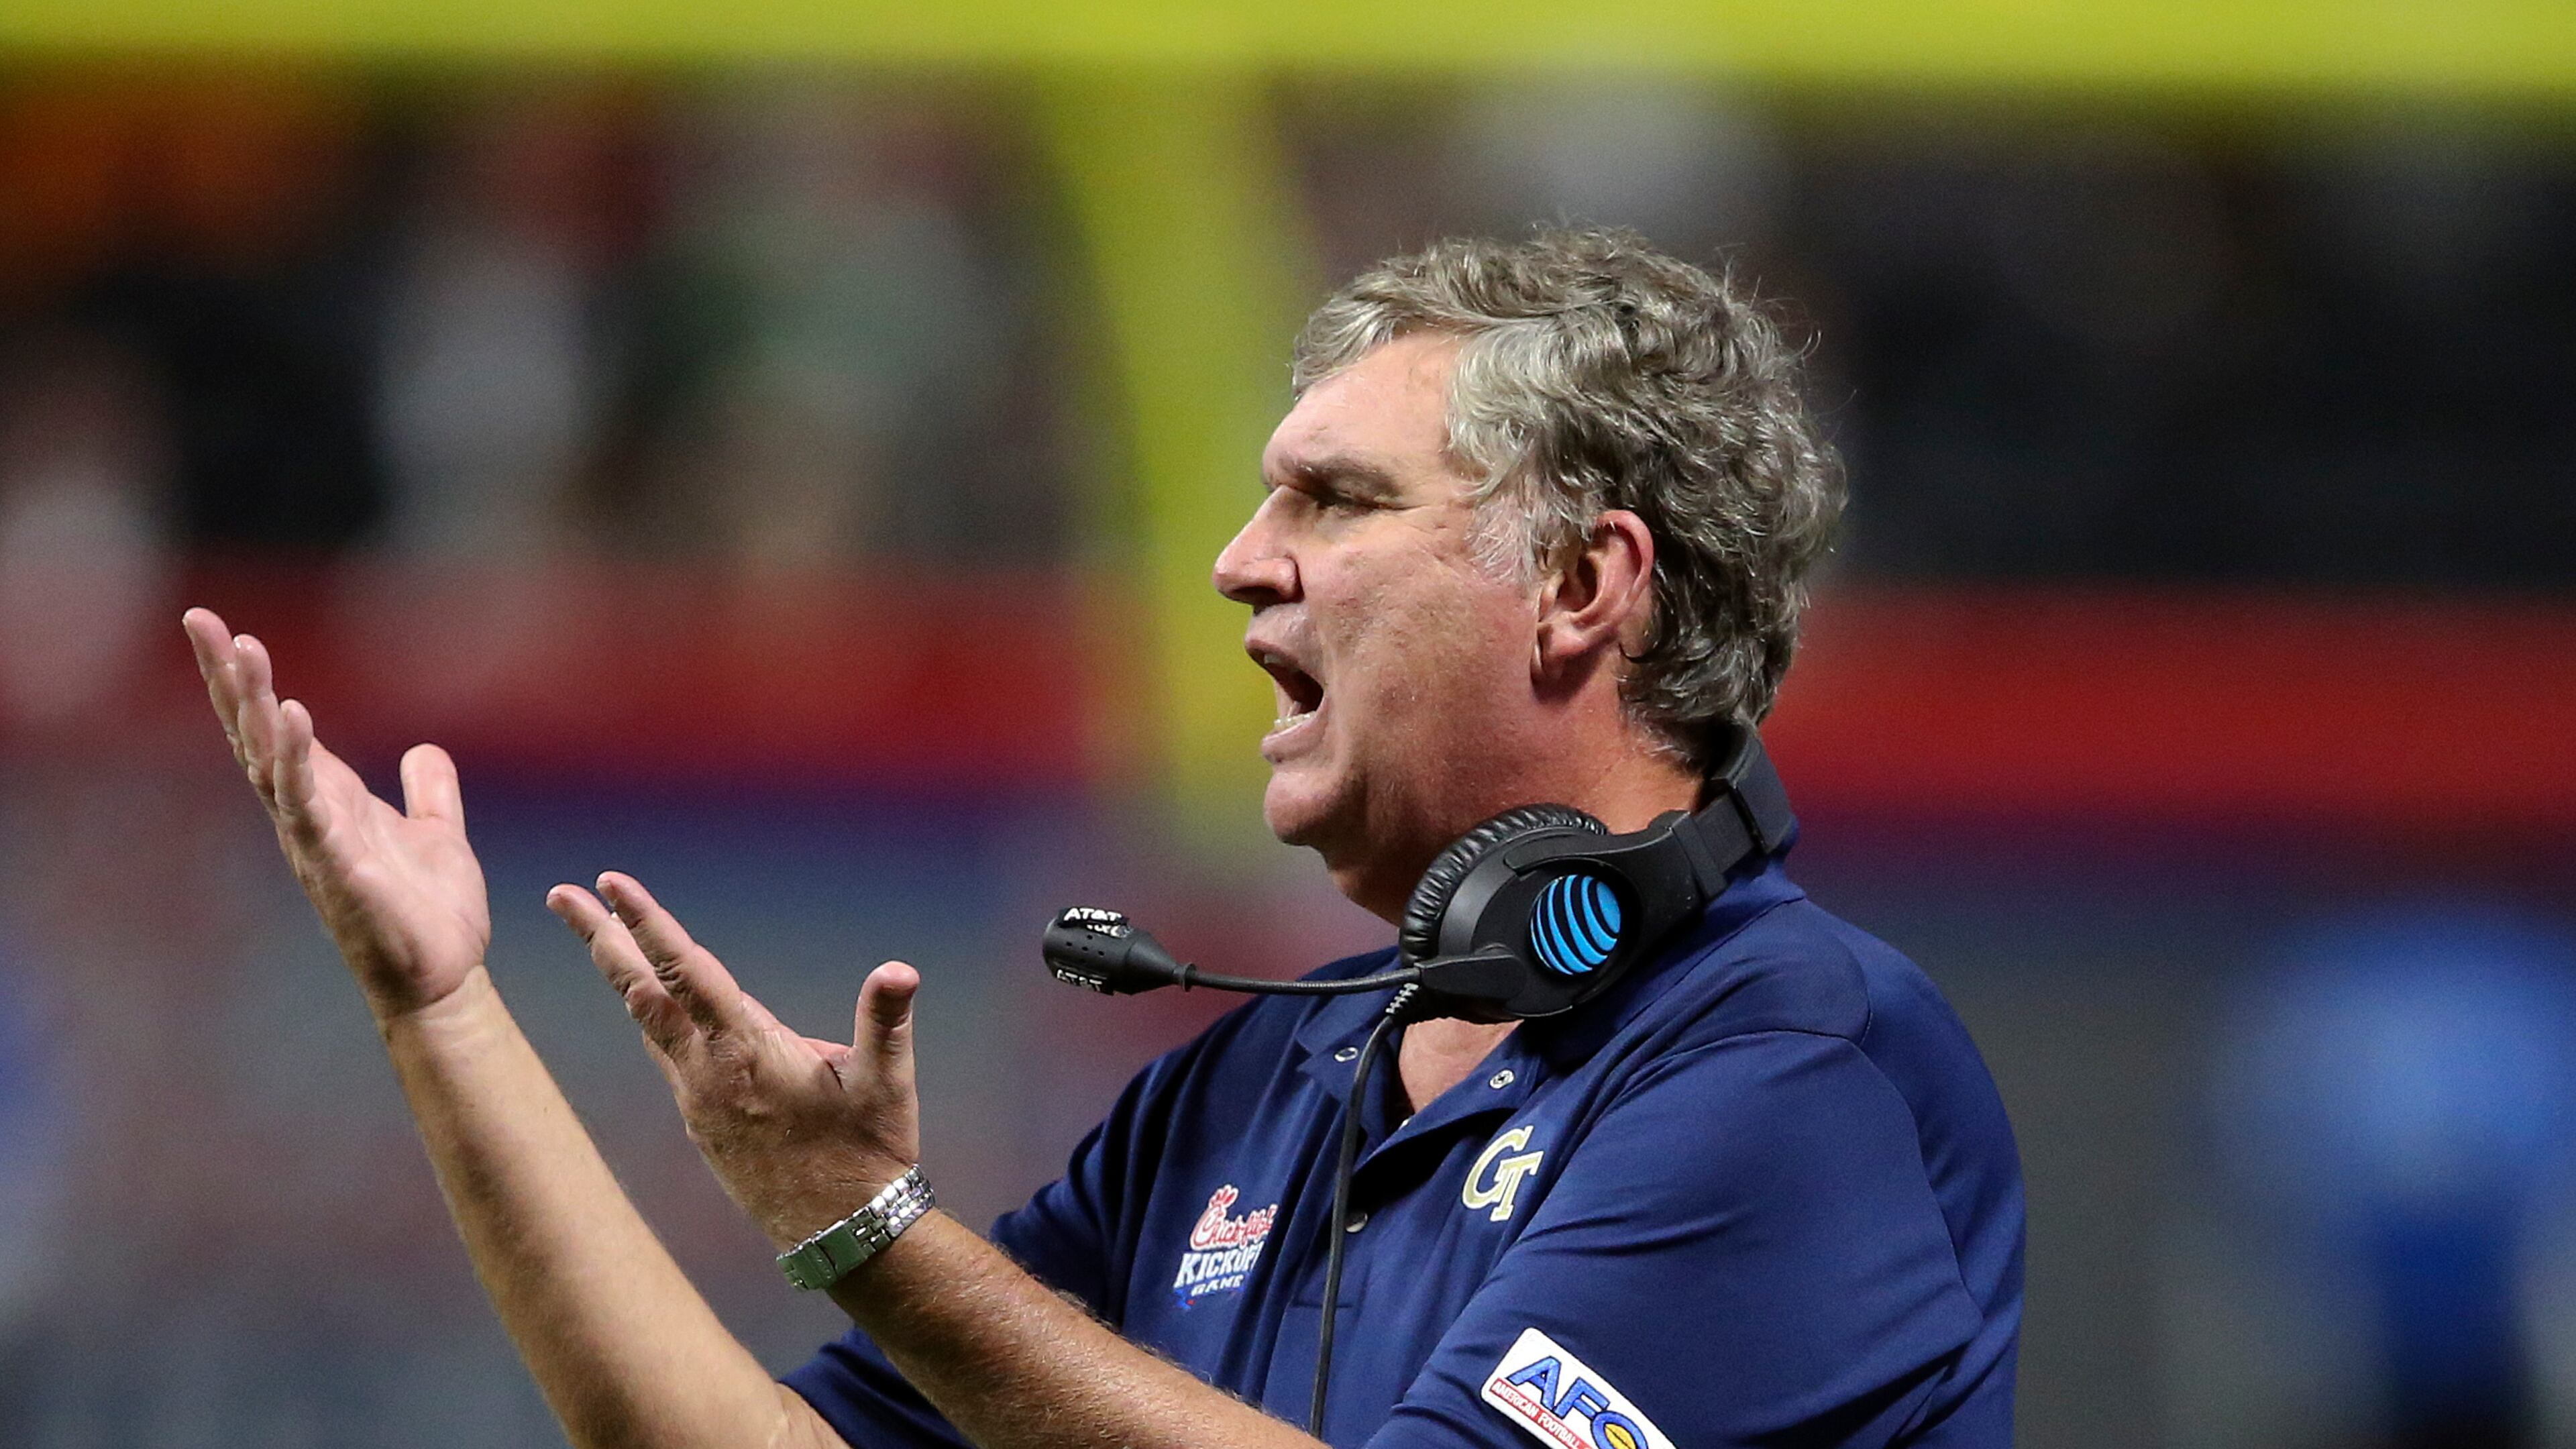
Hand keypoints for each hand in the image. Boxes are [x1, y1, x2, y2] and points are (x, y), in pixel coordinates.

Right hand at [185, 608, 491, 1020]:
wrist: (446, 976)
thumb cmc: (429, 913)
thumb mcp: (436, 835)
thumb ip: (429, 792)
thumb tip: (425, 751)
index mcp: (329, 800)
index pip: (276, 730)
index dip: (246, 682)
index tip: (219, 628)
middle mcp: (309, 816)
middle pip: (256, 735)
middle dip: (230, 679)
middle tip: (202, 620)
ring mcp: (317, 841)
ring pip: (272, 762)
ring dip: (258, 707)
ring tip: (245, 651)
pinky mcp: (339, 868)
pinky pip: (310, 806)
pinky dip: (299, 762)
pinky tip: (295, 715)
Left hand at [547, 873, 921, 1248]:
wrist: (842, 1234)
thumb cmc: (868, 1155)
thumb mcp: (886, 1083)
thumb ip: (886, 1020)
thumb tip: (900, 970)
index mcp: (746, 1051)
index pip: (688, 972)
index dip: (649, 923)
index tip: (611, 884)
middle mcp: (706, 1072)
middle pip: (641, 990)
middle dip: (600, 937)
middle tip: (558, 894)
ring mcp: (696, 1099)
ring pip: (647, 1021)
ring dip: (621, 972)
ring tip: (596, 934)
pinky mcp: (700, 1119)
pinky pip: (665, 1053)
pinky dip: (649, 1013)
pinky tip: (646, 999)